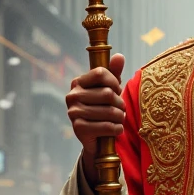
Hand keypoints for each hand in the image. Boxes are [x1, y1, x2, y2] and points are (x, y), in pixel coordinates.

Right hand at [66, 53, 125, 186]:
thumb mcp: (109, 89)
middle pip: (107, 93)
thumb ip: (114, 72)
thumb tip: (119, 56)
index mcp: (78, 82)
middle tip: (121, 109)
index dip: (115, 82)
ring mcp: (73, 112)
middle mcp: (72, 96)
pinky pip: (107, 126)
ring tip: (119, 118)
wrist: (95, 138)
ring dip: (120, 117)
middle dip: (120, 103)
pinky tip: (117, 129)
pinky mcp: (78, 128)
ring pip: (109, 111)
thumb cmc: (103, 108)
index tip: (117, 90)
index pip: (101, 73)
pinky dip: (117, 129)